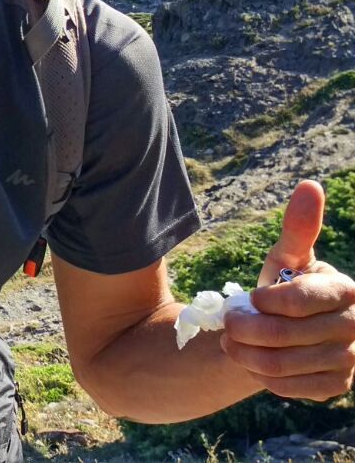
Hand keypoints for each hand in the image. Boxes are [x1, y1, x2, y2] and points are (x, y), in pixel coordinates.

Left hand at [220, 180, 354, 400]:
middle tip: (229, 322)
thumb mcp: (288, 258)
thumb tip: (310, 185)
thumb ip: (298, 228)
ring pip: (280, 364)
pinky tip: (254, 360)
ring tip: (233, 341)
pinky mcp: (336, 387)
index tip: (252, 297)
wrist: (290, 331)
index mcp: (347, 291)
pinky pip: (287, 386)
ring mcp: (350, 360)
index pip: (297, 301)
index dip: (263, 300)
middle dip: (242, 328)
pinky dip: (260, 374)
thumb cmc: (287, 287)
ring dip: (244, 353)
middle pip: (282, 334)